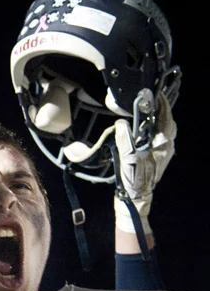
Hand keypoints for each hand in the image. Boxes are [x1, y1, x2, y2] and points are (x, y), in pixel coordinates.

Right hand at [114, 94, 176, 233]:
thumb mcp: (128, 158)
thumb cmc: (134, 179)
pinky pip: (160, 138)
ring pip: (166, 130)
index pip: (166, 118)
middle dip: (162, 110)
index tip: (157, 93)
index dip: (162, 104)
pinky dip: (155, 129)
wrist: (136, 197)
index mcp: (163, 145)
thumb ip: (125, 139)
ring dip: (158, 120)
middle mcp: (167, 147)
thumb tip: (121, 123)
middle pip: (168, 123)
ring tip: (147, 112)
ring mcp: (164, 152)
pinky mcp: (159, 157)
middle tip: (152, 101)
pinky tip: (144, 130)